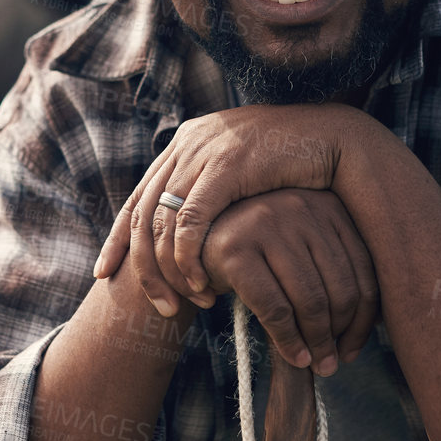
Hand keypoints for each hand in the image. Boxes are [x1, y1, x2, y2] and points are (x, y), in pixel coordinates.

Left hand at [93, 103, 381, 308]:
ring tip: (181, 303)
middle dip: (140, 266)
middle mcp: (187, 143)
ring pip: (161, 221)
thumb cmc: (295, 163)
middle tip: (153, 305)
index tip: (105, 272)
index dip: (119, 238)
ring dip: (168, 270)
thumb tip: (196, 225)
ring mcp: (204, 152)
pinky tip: (200, 283)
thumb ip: (216, 189)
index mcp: (186, 143)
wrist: (335, 136)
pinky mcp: (226, 166)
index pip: (139, 196)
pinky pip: (192, 221)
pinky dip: (189, 257)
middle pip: (142, 213)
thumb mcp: (243, 174)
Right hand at [200, 188, 378, 373]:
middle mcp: (301, 206)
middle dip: (340, 335)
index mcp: (328, 205)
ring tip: (316, 363)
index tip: (354, 348)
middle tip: (333, 363)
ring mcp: (267, 224)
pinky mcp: (236, 248)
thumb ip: (332, 271)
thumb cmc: (258, 251)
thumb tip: (373, 325)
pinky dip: (287, 340)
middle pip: (341, 288)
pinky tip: (293, 357)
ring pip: (310, 300)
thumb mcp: (301, 249)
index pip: (364, 270)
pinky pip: (274, 307)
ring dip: (316, 342)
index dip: (365, 319)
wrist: (193, 239)